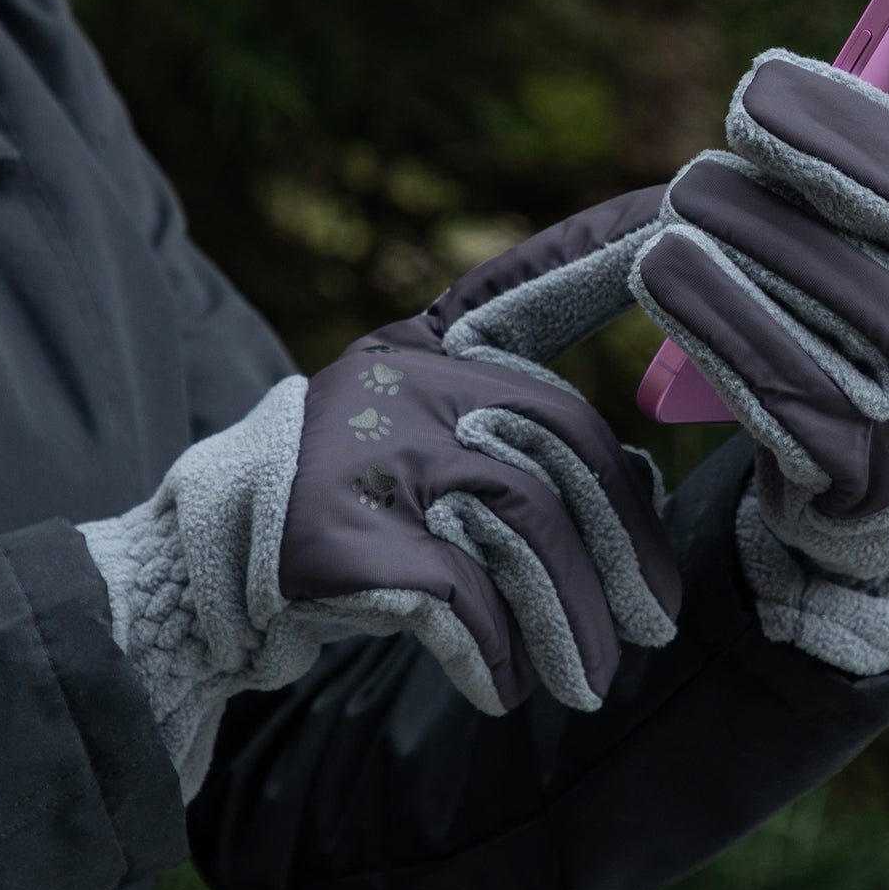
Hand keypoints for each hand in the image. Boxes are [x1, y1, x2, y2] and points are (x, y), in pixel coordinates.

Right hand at [82, 189, 680, 799]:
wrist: (206, 580)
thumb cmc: (357, 522)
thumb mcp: (432, 459)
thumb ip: (524, 452)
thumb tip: (647, 492)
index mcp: (427, 351)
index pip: (530, 283)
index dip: (603, 243)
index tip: (682, 200)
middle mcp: (398, 378)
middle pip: (562, 445)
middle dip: (622, 550)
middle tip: (659, 630)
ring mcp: (363, 447)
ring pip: (523, 528)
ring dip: (570, 625)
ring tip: (589, 685)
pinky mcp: (335, 531)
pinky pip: (460, 596)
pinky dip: (495, 654)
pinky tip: (501, 689)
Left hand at [628, 0, 888, 669]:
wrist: (885, 468)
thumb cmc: (879, 304)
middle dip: (824, 149)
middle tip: (739, 111)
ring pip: (844, 304)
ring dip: (752, 238)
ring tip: (685, 196)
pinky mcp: (850, 463)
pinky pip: (782, 388)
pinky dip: (717, 322)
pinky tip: (663, 272)